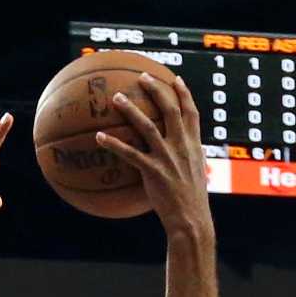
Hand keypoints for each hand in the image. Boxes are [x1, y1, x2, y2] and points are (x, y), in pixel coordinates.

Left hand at [95, 73, 211, 237]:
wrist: (191, 220)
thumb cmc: (191, 203)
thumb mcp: (196, 176)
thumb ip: (188, 162)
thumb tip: (180, 160)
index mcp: (194, 144)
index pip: (191, 111)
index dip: (184, 93)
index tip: (176, 78)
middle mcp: (181, 145)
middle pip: (170, 109)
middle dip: (156, 89)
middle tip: (142, 76)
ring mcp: (167, 157)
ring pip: (147, 126)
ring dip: (131, 109)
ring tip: (116, 98)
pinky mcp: (153, 172)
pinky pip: (130, 154)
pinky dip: (114, 144)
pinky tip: (99, 137)